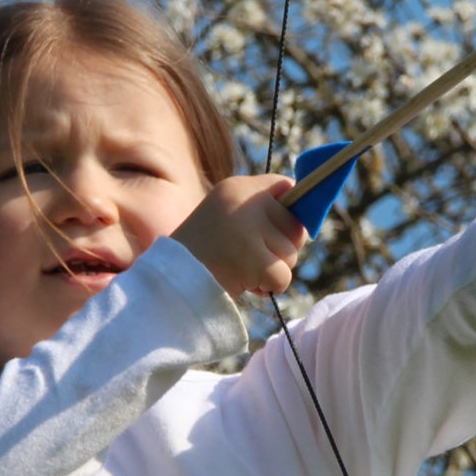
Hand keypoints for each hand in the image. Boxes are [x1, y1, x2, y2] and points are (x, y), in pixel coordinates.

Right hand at [172, 175, 306, 299]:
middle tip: (254, 256)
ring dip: (273, 269)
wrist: (171, 278)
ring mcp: (248, 231)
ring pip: (291, 254)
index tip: (278, 229)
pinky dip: (269, 287)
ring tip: (243, 268)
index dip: (291, 213)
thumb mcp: (227, 213)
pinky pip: (283, 277)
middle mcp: (244, 203)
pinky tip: (246, 283)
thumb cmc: (204, 249)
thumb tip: (305, 214)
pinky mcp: (251, 261)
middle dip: (282, 248)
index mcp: (238, 188)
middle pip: (296, 226)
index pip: (289, 189)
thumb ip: (262, 207)